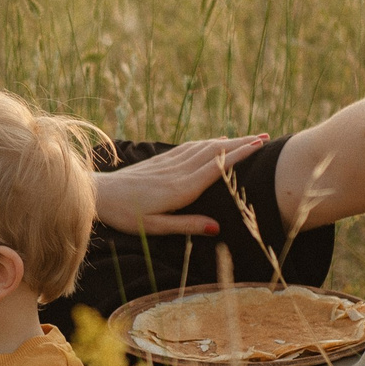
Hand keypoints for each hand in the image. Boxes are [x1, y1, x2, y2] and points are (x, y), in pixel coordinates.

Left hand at [92, 136, 267, 234]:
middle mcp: (177, 172)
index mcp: (180, 189)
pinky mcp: (160, 161)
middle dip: (240, 143)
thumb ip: (187, 226)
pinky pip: (189, 148)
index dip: (238, 155)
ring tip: (249, 137)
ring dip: (228, 140)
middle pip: (214, 152)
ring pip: (203, 147)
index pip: (215, 167)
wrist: (99, 195)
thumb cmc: (127, 216)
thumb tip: (216, 226)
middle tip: (265, 137)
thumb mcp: (156, 228)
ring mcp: (169, 164)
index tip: (258, 146)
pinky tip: (217, 141)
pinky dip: (208, 142)